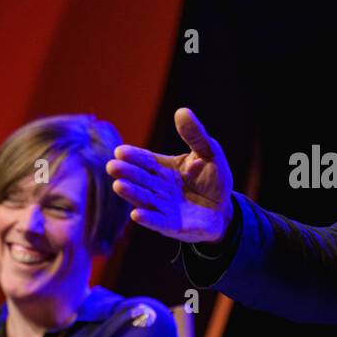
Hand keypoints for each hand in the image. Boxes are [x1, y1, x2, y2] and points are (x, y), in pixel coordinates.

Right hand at [105, 107, 233, 242]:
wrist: (225, 210)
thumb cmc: (213, 180)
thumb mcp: (209, 152)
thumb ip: (195, 134)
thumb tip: (182, 110)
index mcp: (164, 169)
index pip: (146, 161)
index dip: (134, 157)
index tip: (120, 151)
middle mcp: (159, 188)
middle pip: (141, 179)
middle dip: (127, 173)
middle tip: (112, 166)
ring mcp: (164, 207)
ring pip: (145, 199)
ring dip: (132, 194)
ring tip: (119, 186)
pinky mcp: (172, 226)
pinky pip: (158, 222)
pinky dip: (148, 219)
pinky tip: (136, 214)